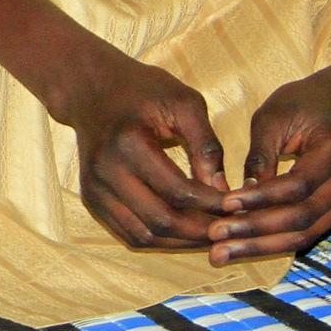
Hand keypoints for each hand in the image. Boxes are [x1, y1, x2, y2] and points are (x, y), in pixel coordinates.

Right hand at [49, 50, 230, 252]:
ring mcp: (94, 188)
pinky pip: (128, 234)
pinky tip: (183, 231)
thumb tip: (223, 191)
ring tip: (210, 233)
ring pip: (144, 236)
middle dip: (201, 231)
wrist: (91, 89)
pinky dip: (160, 241)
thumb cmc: (143, 89)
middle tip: (230, 228)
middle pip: (160, 221)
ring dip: (181, 242)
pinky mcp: (92, 199)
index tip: (239, 206)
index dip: (213, 206)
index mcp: (129, 143)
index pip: (178, 192)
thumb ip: (206, 145)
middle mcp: (106, 171)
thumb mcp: (184, 103)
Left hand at [211, 31, 330, 265]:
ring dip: (262, 247)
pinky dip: (274, 242)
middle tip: (216, 238)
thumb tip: (239, 195)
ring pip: (306, 233)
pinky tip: (242, 246)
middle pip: (303, 217)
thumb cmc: (305, 103)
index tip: (225, 203)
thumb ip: (261, 155)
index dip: (262, 198)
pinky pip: (307, 233)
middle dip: (256, 231)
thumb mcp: (275, 116)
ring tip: (222, 253)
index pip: (299, 184)